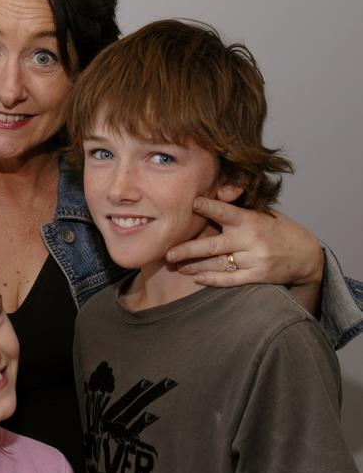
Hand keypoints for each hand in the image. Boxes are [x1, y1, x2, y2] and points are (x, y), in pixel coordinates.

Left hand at [166, 198, 323, 304]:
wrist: (306, 255)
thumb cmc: (277, 230)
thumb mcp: (262, 213)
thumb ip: (238, 207)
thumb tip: (214, 193)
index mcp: (250, 219)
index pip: (224, 211)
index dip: (207, 206)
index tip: (190, 204)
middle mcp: (250, 239)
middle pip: (213, 245)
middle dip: (188, 249)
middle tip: (168, 252)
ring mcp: (254, 259)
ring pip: (218, 264)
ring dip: (194, 265)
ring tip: (176, 265)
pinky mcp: (258, 276)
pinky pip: (231, 279)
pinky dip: (213, 279)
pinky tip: (197, 278)